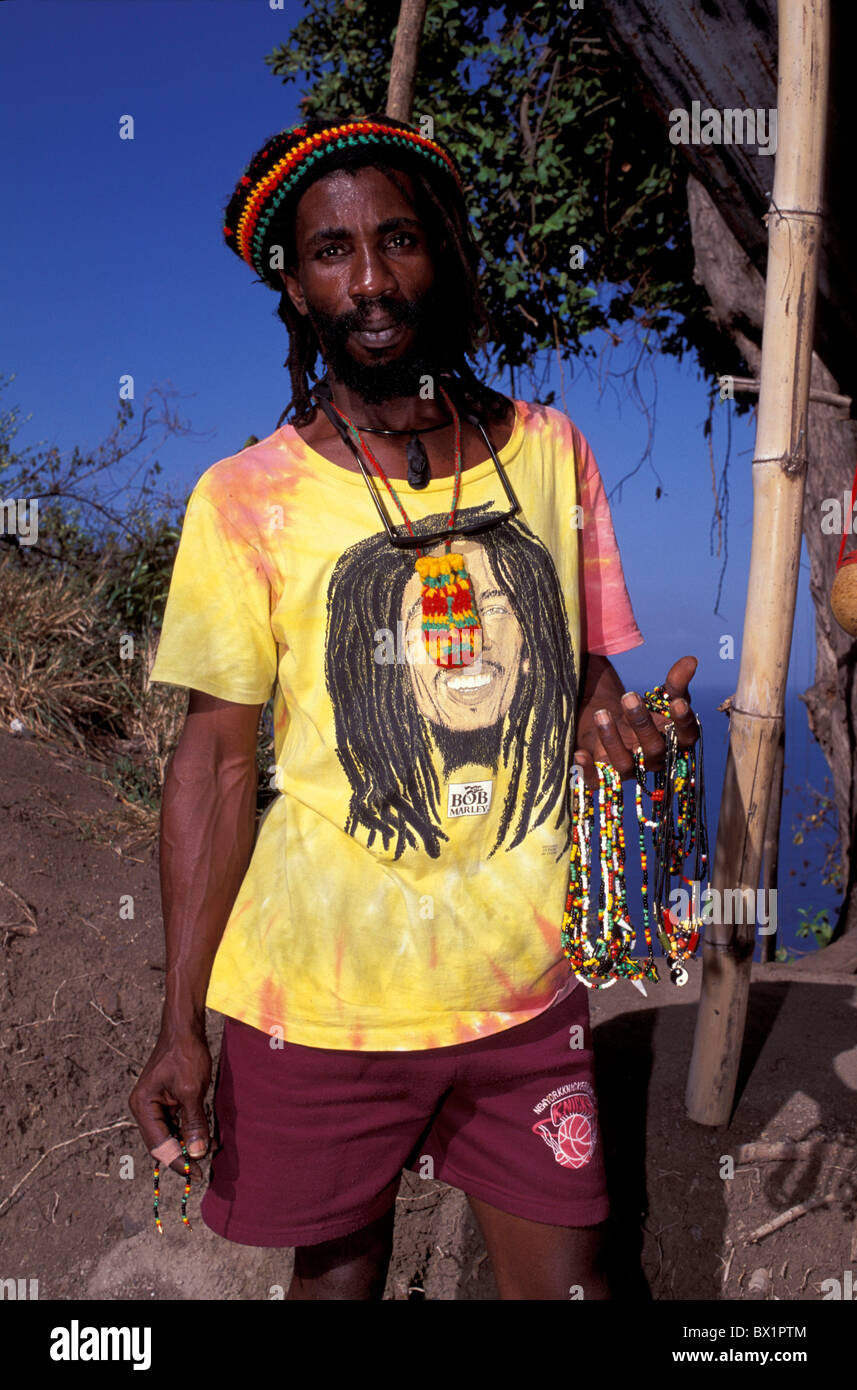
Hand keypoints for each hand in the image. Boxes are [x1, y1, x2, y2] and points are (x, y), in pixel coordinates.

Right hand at [128, 1022, 211, 1180]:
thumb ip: (194, 1123)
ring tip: (210, 1149)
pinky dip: (191, 1130)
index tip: (195, 1174)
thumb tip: (198, 1153)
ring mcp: (154, 1104)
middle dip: (184, 1153)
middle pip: (162, 1142)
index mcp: (143, 1106)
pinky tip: (207, 1136)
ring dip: (189, 1143)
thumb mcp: (191, 1091)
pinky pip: (176, 1122)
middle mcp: (144, 1108)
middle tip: (204, 1167)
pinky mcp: (167, 1100)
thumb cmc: (185, 1054)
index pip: (158, 1144)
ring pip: (171, 1134)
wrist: (185, 1028)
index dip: (177, 1161)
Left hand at [573, 655, 699, 790]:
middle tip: (629, 697)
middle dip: (642, 724)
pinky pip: (596, 781)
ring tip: (601, 712)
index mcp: (673, 741)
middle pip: (655, 752)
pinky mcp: (603, 776)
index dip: (683, 722)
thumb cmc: (640, 711)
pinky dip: (588, 770)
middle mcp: (652, 760)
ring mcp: (628, 769)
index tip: (676, 701)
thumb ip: (674, 682)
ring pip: (625, 766)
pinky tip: (580, 753)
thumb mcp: (657, 695)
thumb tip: (691, 660)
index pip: (686, 738)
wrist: (607, 721)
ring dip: (613, 741)